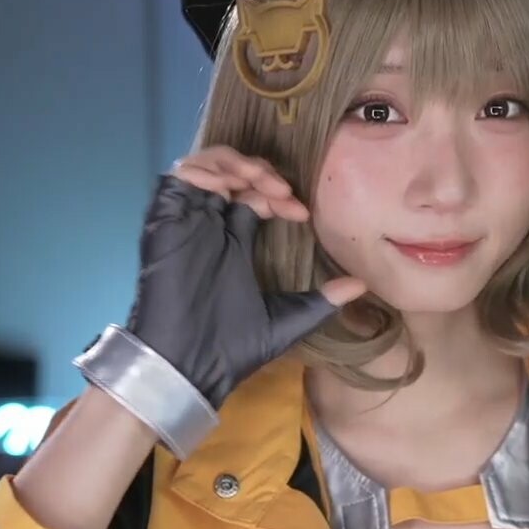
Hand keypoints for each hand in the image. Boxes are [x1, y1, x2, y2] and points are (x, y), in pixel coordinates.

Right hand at [129, 147, 364, 406]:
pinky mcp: (164, 222)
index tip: (303, 214)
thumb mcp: (288, 319)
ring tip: (260, 180)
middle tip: (283, 189)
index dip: (280, 194)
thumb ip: (323, 300)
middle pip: (232, 173)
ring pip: (206, 167)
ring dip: (235, 164)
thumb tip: (363, 285)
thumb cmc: (233, 345)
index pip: (255, 196)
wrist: (192, 365)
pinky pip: (177, 178)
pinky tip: (229, 185)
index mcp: (235, 239)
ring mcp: (187, 221)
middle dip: (260, 171)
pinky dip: (203, 170)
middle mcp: (210, 224)